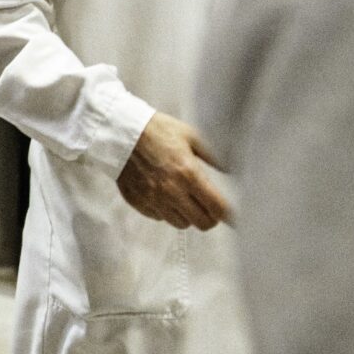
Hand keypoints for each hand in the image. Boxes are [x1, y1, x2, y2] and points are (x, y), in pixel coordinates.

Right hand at [116, 114, 231, 230]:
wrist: (119, 131)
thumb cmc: (156, 130)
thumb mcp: (191, 135)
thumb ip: (215, 155)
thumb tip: (232, 170)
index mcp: (188, 174)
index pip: (217, 208)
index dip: (229, 215)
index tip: (234, 215)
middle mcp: (171, 191)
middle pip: (202, 223)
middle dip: (210, 217)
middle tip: (209, 206)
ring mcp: (153, 199)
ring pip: (181, 224)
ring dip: (188, 215)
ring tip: (187, 200)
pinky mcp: (138, 202)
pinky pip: (160, 217)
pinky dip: (167, 212)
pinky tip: (166, 197)